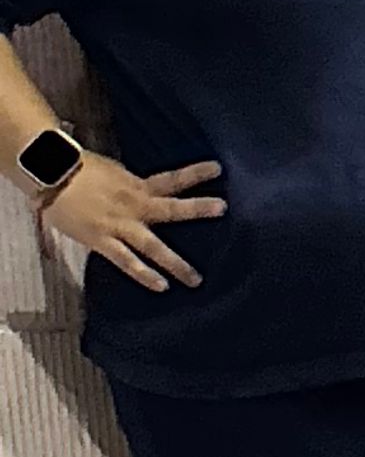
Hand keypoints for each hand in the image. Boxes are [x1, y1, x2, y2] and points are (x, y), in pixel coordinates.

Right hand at [43, 153, 225, 292]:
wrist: (50, 174)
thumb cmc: (75, 170)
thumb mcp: (111, 173)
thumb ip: (130, 185)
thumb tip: (142, 189)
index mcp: (137, 186)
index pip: (173, 179)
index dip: (196, 174)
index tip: (218, 169)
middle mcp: (135, 206)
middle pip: (173, 209)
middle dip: (199, 210)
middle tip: (222, 209)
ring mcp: (120, 225)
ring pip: (154, 246)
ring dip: (176, 264)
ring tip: (196, 279)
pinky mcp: (103, 240)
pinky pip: (127, 261)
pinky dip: (144, 275)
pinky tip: (161, 286)